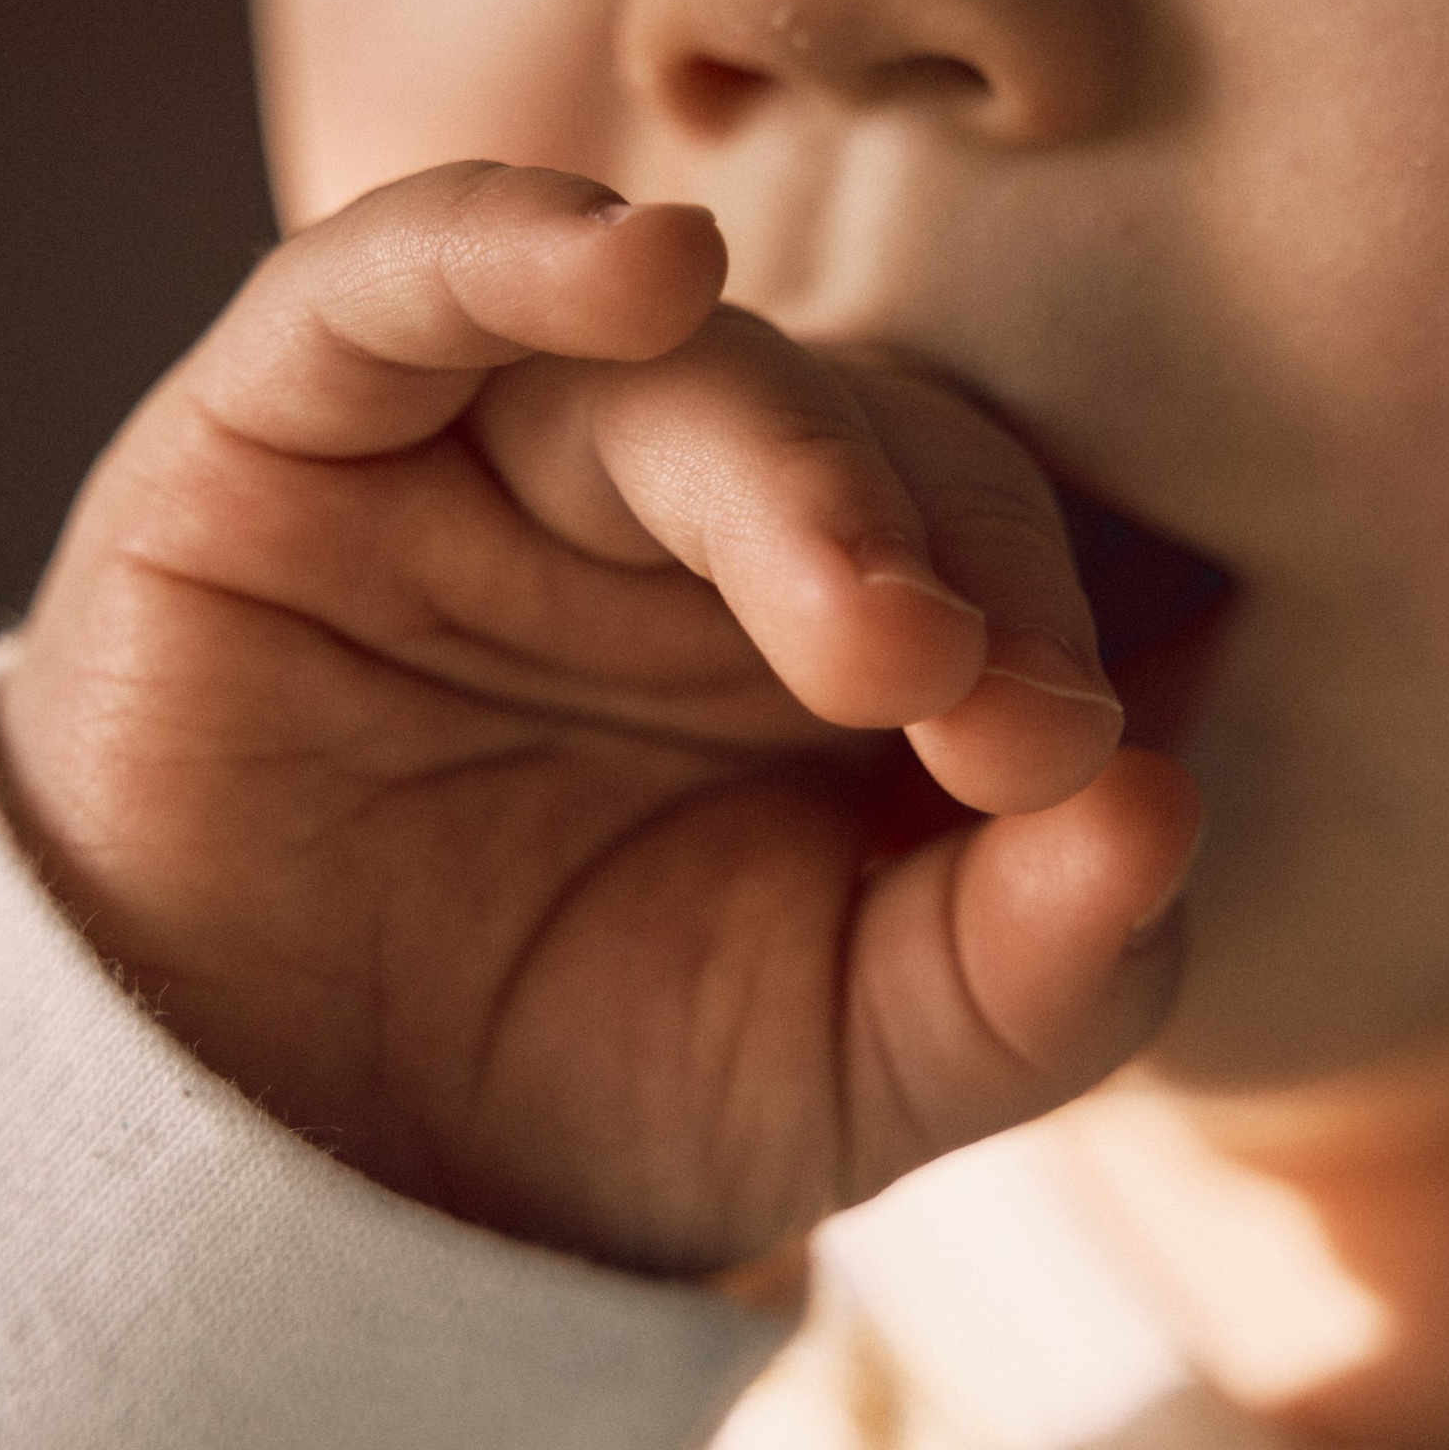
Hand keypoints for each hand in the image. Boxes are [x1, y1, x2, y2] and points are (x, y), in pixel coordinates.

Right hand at [0, 164, 1198, 1274]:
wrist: (282, 1204)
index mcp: (828, 611)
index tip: (1079, 771)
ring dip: (793, 464)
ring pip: (666, 368)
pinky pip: (391, 279)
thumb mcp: (856, 1064)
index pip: (983, 528)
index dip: (1047, 618)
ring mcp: (476, 452)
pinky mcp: (279, 430)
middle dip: (948, 554)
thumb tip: (1169, 811)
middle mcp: (669, 507)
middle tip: (990, 717)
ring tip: (872, 618)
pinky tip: (641, 266)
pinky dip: (512, 246)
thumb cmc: (583, 1097)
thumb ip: (1040, 966)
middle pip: (857, 427)